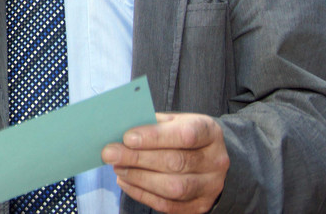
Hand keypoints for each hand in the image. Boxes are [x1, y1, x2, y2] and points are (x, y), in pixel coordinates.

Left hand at [101, 112, 228, 213]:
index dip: (155, 137)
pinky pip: (169, 205)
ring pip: (173, 187)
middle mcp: (215, 161)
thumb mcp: (175, 121)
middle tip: (110, 154)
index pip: (185, 135)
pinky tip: (126, 182)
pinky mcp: (200, 206)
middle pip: (176, 162)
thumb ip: (152, 124)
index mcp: (210, 132)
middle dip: (138, 159)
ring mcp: (210, 186)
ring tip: (117, 168)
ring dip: (139, 178)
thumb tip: (119, 130)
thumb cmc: (184, 135)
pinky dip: (143, 195)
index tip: (127, 137)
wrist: (210, 158)